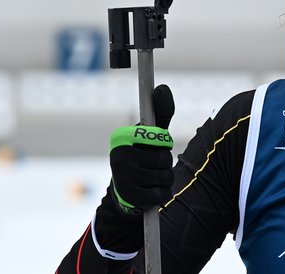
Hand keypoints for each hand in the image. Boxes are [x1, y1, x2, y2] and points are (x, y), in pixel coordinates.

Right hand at [108, 84, 174, 213]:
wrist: (125, 192)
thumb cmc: (141, 156)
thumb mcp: (150, 135)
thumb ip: (160, 113)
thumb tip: (162, 87)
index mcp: (123, 136)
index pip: (160, 139)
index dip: (164, 145)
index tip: (157, 148)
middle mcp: (119, 154)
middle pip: (164, 158)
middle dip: (166, 164)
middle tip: (153, 166)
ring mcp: (122, 176)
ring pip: (165, 176)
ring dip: (165, 179)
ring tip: (152, 178)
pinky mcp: (129, 196)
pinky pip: (161, 194)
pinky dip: (162, 193)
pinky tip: (152, 191)